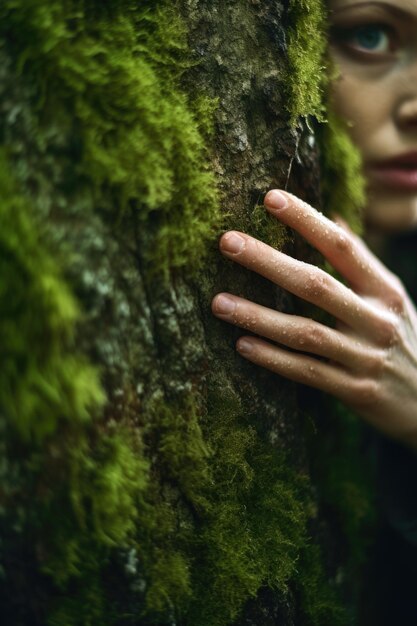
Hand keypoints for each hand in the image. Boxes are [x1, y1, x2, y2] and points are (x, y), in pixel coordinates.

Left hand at [212, 190, 416, 449]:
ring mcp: (367, 358)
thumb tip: (335, 216)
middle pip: (316, 284)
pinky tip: (242, 345)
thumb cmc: (404, 339)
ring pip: (304, 333)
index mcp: (386, 290)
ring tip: (218, 302)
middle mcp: (378, 320)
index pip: (344, 246)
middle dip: (268, 261)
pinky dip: (273, 359)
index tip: (270, 198)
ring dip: (258, 316)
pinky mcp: (356, 392)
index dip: (307, 220)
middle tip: (227, 242)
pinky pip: (307, 372)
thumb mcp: (390, 298)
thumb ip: (361, 262)